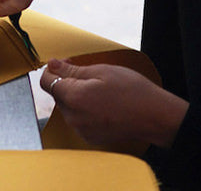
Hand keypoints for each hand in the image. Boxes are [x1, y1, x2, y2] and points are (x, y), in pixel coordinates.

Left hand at [40, 58, 187, 148]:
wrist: (154, 117)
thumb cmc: (132, 91)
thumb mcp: (102, 71)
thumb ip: (72, 69)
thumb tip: (52, 64)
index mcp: (74, 97)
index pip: (46, 82)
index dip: (54, 69)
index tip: (67, 63)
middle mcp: (73, 118)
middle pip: (57, 94)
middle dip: (67, 81)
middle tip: (88, 74)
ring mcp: (81, 130)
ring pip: (67, 107)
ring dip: (76, 96)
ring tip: (99, 89)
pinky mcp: (90, 137)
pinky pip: (78, 119)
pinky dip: (84, 110)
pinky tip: (102, 104)